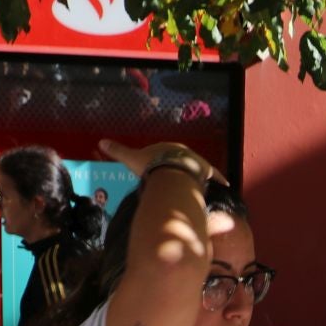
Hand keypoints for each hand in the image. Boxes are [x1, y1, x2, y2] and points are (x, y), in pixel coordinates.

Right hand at [98, 139, 225, 185]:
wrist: (170, 173)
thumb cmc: (151, 165)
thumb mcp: (132, 158)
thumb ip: (118, 150)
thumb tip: (101, 141)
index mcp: (168, 146)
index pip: (164, 153)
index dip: (160, 163)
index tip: (157, 171)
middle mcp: (184, 151)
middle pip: (180, 160)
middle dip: (176, 168)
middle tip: (171, 179)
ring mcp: (197, 160)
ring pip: (196, 167)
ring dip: (194, 174)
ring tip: (191, 184)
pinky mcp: (206, 171)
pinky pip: (214, 175)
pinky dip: (218, 178)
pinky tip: (224, 183)